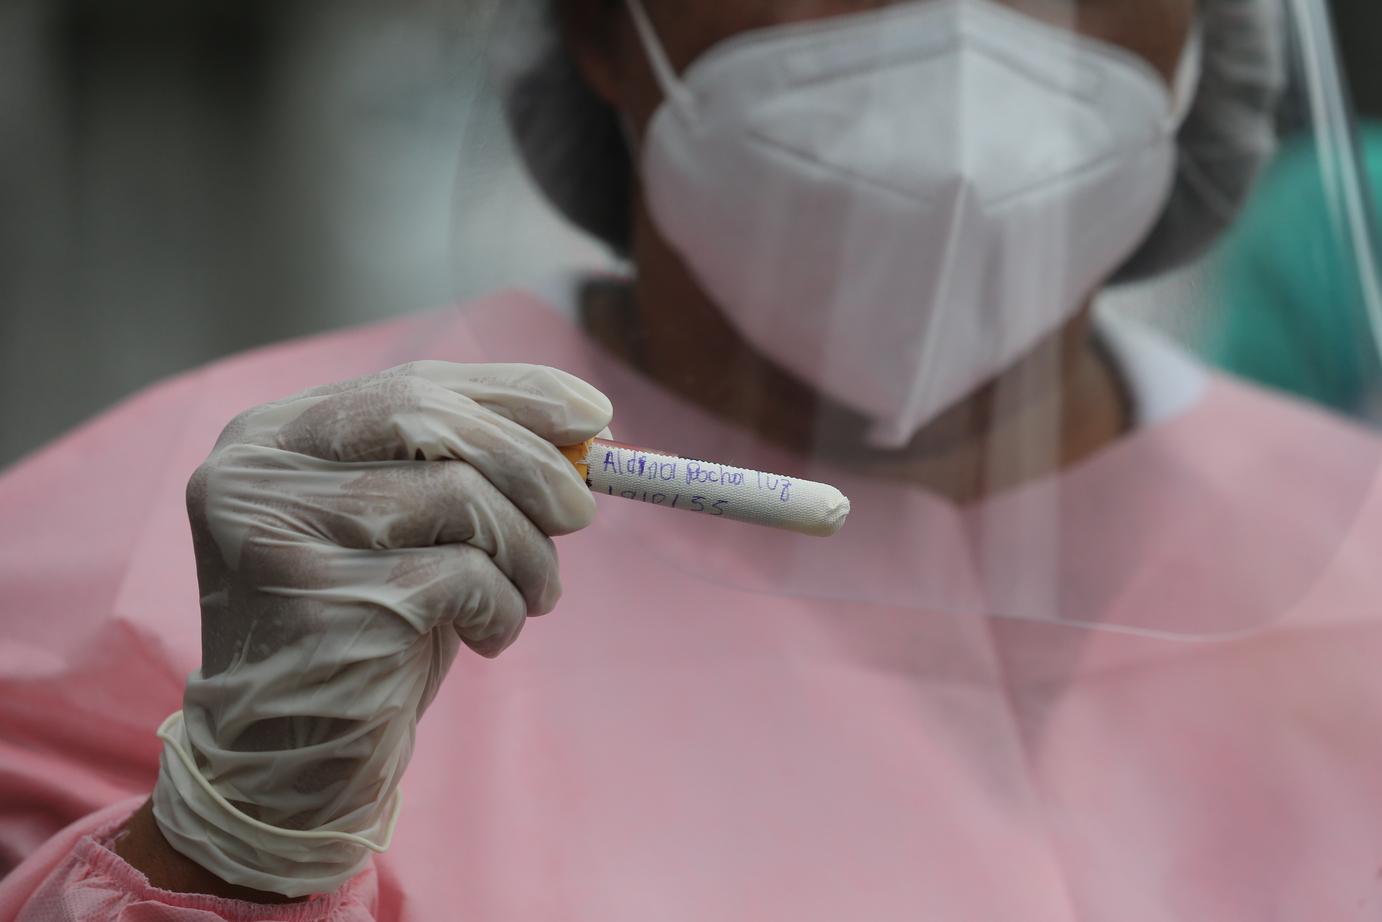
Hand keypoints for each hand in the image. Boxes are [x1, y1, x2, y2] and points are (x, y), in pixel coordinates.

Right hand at [151, 362, 612, 896]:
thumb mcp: (414, 531)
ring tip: (534, 594)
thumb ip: (467, 465)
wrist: (295, 763)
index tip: (594, 416)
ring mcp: (276, 533)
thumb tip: (585, 420)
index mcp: (272, 436)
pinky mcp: (315, 602)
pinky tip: (491, 635)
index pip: (410, 383)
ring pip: (456, 497)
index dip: (512, 394)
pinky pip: (459, 576)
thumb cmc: (369, 629)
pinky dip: (502, 606)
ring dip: (526, 552)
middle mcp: (256, 471)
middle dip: (530, 463)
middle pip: (429, 421)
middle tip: (584, 512)